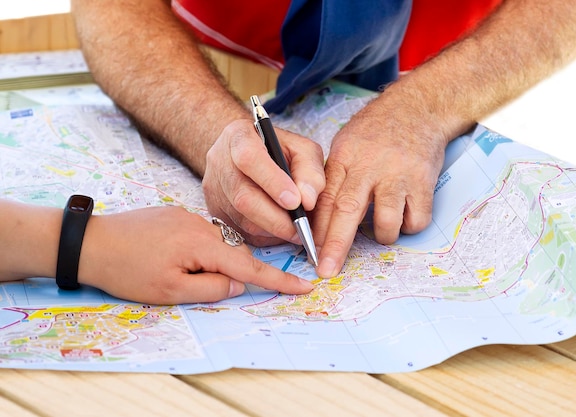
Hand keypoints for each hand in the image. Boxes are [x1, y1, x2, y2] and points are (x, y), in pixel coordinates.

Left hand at [79, 206, 313, 303]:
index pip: (251, 265)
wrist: (90, 242)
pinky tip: (183, 259)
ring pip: (221, 242)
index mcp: (204, 244)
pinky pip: (204, 233)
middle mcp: (202, 225)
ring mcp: (188, 216)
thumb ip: (212, 288)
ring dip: (221, 261)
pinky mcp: (176, 214)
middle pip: (238, 251)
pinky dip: (206, 249)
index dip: (280, 278)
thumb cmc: (128, 271)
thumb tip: (239, 284)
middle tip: (217, 287)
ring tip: (191, 275)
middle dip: (241, 271)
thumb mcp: (171, 291)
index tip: (306, 284)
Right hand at [202, 119, 324, 246]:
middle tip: (301, 229)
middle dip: (275, 218)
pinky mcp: (215, 210)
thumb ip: (310, 171)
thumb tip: (307, 201)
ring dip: (272, 230)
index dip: (272, 182)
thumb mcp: (302, 149)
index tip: (295, 202)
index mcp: (239, 136)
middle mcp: (220, 161)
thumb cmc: (280, 151)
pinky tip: (279, 229)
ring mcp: (214, 188)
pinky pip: (239, 231)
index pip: (249, 158)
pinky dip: (264, 236)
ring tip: (295, 230)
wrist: (249, 154)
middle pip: (243, 196)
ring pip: (241, 219)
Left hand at [313, 90, 448, 277]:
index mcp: (345, 157)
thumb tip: (318, 220)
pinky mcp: (424, 182)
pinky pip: (416, 220)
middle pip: (348, 211)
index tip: (310, 252)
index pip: (325, 199)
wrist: (418, 108)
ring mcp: (398, 174)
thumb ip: (333, 179)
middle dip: (336, 245)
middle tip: (327, 270)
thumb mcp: (346, 145)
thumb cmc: (377, 131)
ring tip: (381, 230)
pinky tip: (404, 216)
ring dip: (382, 236)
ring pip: (386, 221)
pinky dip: (408, 227)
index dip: (317, 229)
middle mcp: (370, 166)